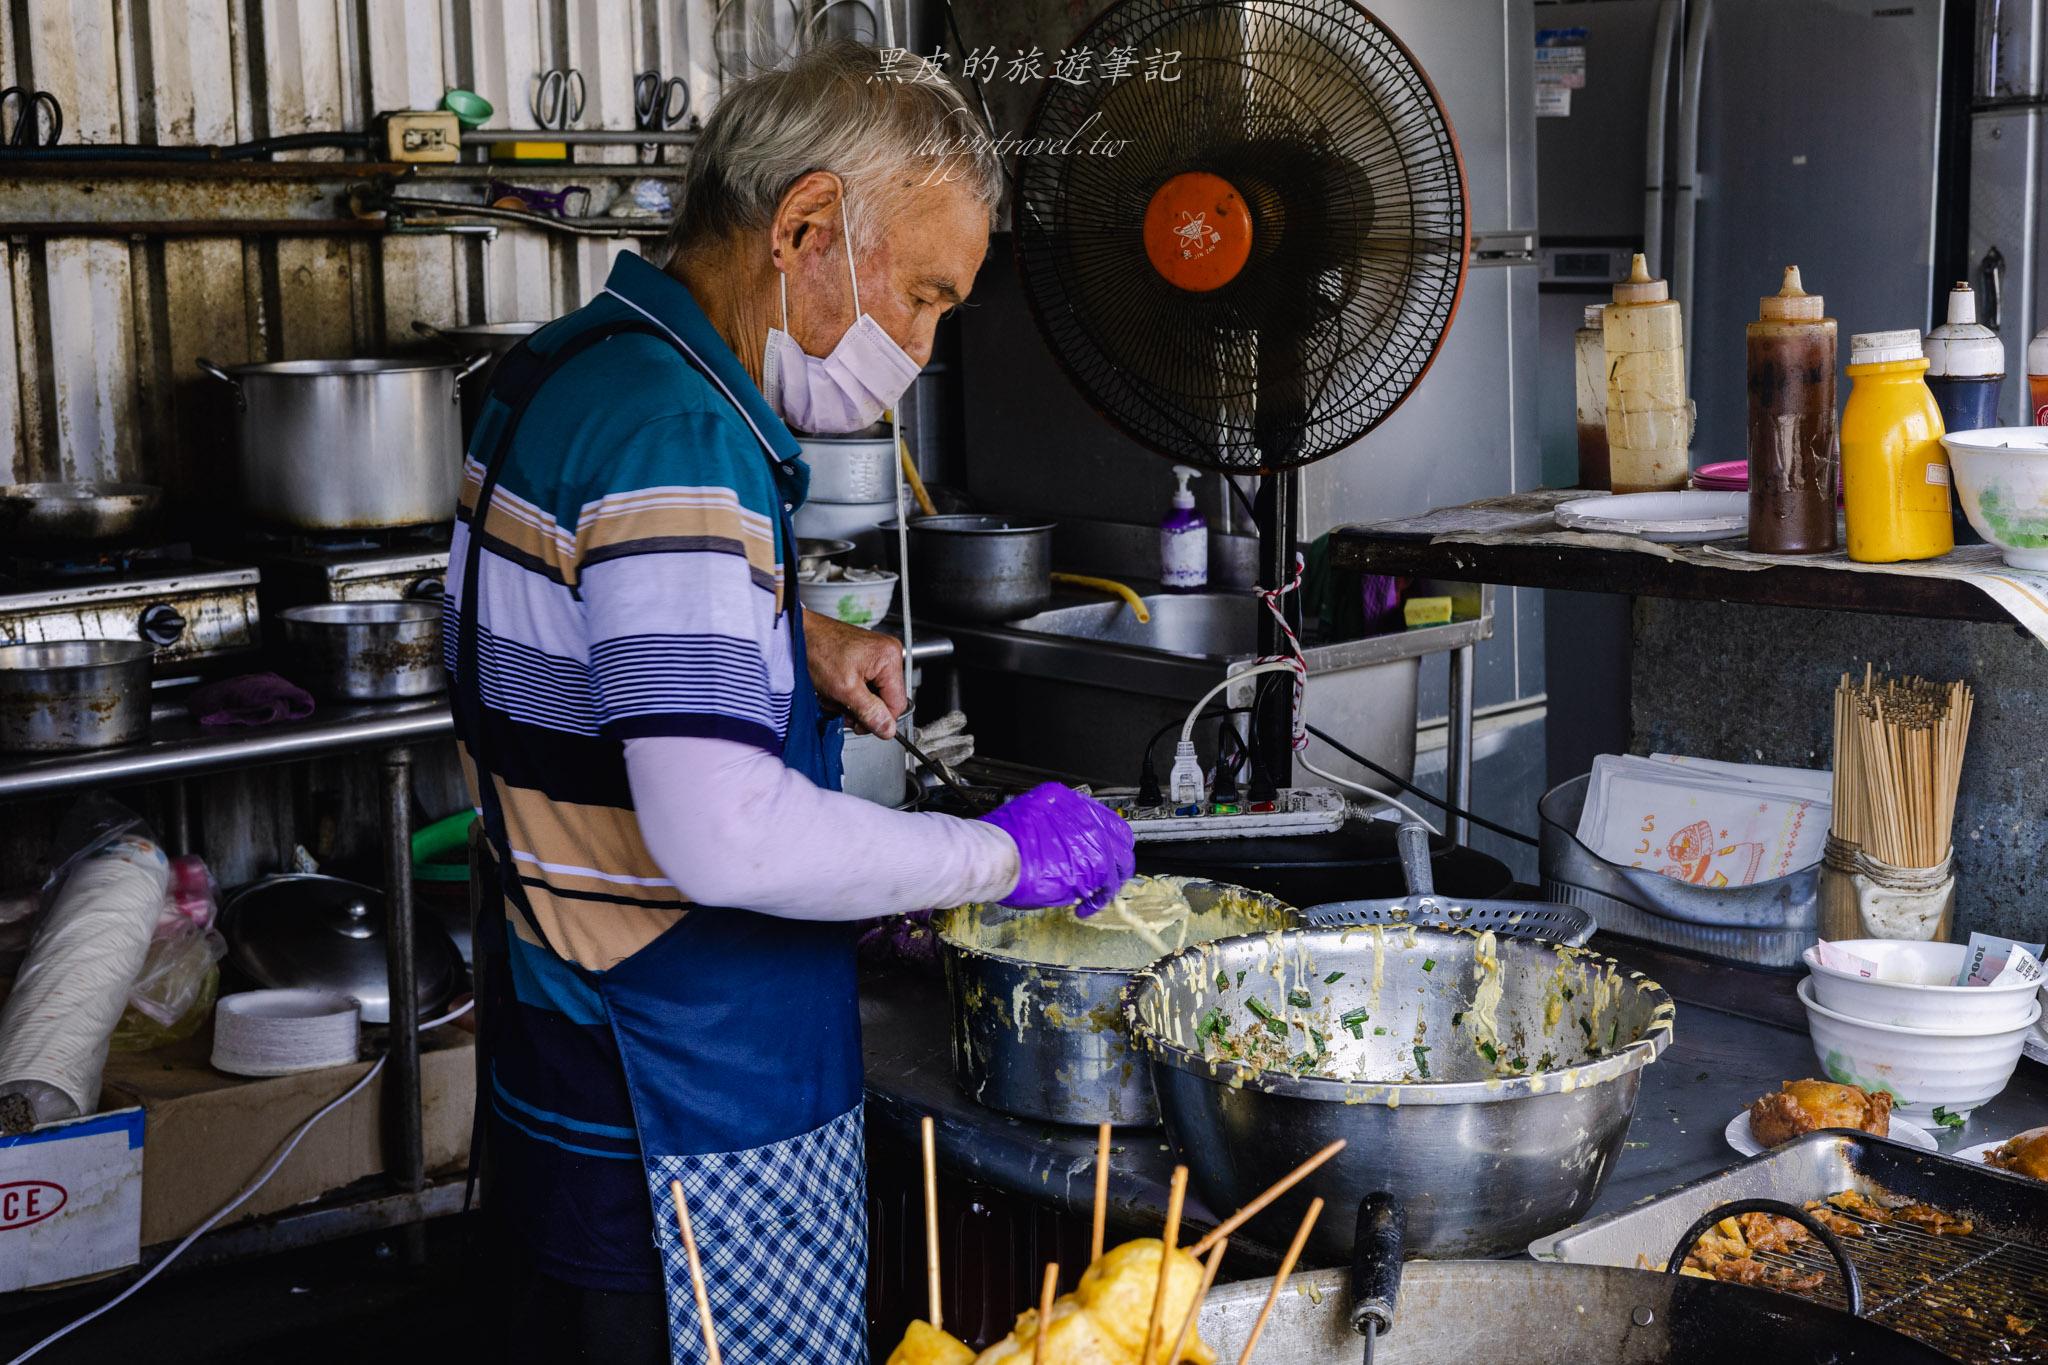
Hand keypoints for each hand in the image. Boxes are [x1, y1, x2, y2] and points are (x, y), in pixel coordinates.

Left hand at [803, 609, 906, 737]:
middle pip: (885, 701)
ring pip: (872, 697)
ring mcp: (876, 656)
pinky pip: (863, 687)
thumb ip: (869, 712)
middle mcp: (887, 655)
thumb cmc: (818, 649)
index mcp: (889, 658)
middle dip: (861, 709)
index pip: (897, 704)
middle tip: (842, 706)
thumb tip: (888, 729)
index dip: (878, 718)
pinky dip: (848, 693)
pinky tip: (834, 688)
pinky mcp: (864, 659)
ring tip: (834, 694)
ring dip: (851, 702)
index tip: (859, 723)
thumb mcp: (845, 689)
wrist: (798, 635)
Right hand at [982, 783, 1135, 914]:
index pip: (1100, 817)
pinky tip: (1085, 908)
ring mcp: (1092, 840)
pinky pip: (1106, 886)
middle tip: (1107, 875)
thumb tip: (1061, 850)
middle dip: (1115, 859)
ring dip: (1108, 882)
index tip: (1099, 851)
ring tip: (1094, 896)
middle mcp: (1084, 816)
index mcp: (1066, 800)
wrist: (994, 854)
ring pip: (1120, 861)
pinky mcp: (1093, 867)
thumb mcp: (1028, 818)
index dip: (1103, 839)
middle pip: (1119, 837)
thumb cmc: (999, 840)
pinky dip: (1097, 900)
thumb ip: (1052, 830)